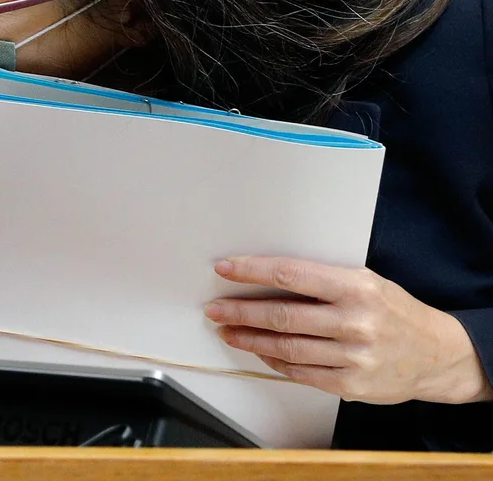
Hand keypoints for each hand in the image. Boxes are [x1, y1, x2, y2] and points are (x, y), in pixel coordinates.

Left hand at [207, 256, 492, 404]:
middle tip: (215, 309)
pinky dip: (274, 361)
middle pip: (282, 315)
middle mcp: (354, 321)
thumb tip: (266, 277)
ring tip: (228, 331)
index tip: (224, 269)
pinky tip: (260, 351)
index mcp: (356, 287)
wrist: (437, 355)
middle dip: (240, 311)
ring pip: (286, 347)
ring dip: (250, 338)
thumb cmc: (393, 312)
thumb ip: (322, 282)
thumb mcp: (365, 283)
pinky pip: (300, 372)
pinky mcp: (351, 384)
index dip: (252, 271)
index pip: (291, 274)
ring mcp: (353, 356)